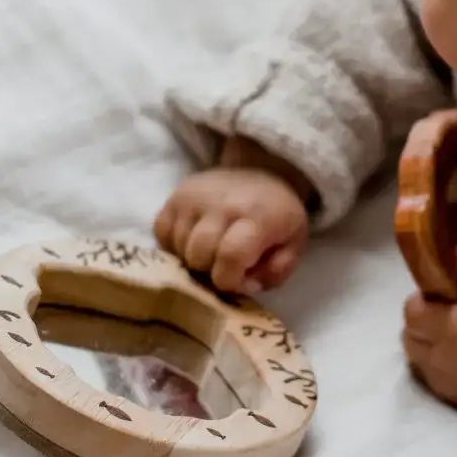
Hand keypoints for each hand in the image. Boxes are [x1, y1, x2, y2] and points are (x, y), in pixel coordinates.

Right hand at [154, 163, 309, 293]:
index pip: (230, 257)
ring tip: (212, 250)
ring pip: (179, 248)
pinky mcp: (175, 195)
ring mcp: (194, 197)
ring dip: (193, 259)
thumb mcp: (294, 244)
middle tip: (224, 265)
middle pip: (198, 256)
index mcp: (257, 217)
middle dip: (210, 271)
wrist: (261, 171)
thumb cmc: (278, 215)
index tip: (237, 280)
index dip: (230, 281)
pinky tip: (194, 240)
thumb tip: (247, 285)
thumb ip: (277, 272)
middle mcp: (222, 204)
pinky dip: (174, 244)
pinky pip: (161, 232)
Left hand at [402, 241, 456, 424]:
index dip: (422, 299)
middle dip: (420, 321)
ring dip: (424, 343)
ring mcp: (439, 380)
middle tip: (447, 314)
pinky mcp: (448, 396)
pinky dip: (434, 363)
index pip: (411, 310)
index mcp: (445, 329)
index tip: (444, 296)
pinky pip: (428, 376)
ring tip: (452, 336)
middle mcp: (434, 356)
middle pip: (407, 334)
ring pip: (415, 356)